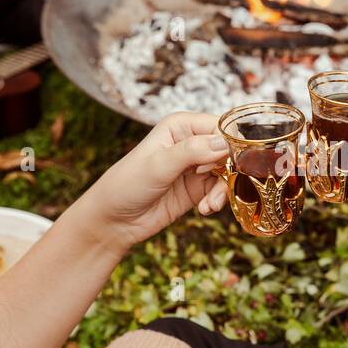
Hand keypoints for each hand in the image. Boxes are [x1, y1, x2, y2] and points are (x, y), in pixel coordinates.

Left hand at [92, 111, 229, 251]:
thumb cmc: (127, 184)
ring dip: (223, 190)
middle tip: (223, 188)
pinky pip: (220, 190)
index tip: (234, 164)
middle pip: (229, 150)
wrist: (113, 220)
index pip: (220, 126)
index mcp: (181, 126)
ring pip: (228, 173)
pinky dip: (217, 201)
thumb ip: (191, 152)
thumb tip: (224, 143)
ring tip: (209, 205)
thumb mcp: (158, 165)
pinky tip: (204, 210)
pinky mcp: (198, 188)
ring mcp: (196, 167)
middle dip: (231, 171)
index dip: (233, 144)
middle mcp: (192, 142)